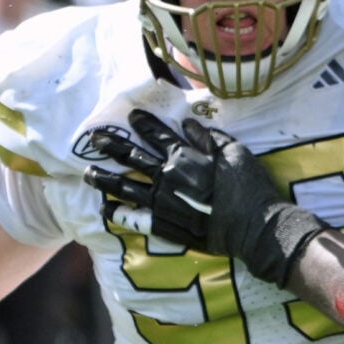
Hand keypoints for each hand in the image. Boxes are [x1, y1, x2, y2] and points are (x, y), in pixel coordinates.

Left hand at [82, 110, 326, 286]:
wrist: (254, 228)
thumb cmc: (250, 187)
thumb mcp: (235, 152)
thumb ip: (209, 137)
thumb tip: (189, 123)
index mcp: (185, 157)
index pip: (158, 135)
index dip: (143, 123)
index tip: (131, 115)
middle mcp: (167, 177)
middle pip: (132, 157)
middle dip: (111, 145)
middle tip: (94, 138)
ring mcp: (163, 203)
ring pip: (125, 187)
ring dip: (104, 179)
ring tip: (88, 173)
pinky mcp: (165, 226)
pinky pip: (135, 218)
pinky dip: (119, 213)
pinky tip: (106, 209)